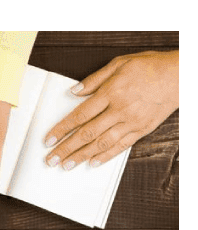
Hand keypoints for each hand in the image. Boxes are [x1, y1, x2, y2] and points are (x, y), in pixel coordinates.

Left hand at [44, 50, 178, 168]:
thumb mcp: (120, 64)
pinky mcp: (142, 130)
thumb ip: (94, 79)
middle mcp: (120, 109)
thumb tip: (73, 92)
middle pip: (87, 133)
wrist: (180, 74)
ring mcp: (131, 122)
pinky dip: (105, 156)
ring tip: (66, 165)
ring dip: (81, 156)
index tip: (48, 140)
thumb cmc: (150, 67)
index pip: (80, 115)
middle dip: (66, 148)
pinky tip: (92, 163)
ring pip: (102, 143)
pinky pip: (120, 146)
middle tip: (51, 160)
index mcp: (111, 92)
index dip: (62, 129)